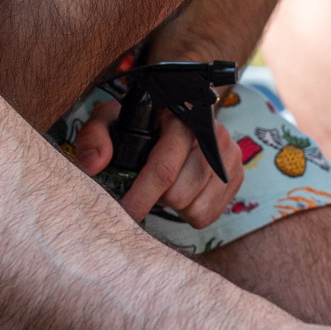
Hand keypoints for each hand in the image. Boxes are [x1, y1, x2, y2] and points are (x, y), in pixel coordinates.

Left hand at [70, 102, 244, 226]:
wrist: (172, 118)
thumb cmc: (137, 123)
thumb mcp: (110, 120)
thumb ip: (95, 136)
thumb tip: (94, 165)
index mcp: (181, 115)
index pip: (163, 168)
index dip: (140, 195)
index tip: (123, 211)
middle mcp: (213, 131)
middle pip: (178, 192)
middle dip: (154, 198)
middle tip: (144, 187)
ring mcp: (229, 154)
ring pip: (194, 206)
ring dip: (172, 204)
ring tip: (164, 185)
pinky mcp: (236, 175)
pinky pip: (208, 214)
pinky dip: (189, 211)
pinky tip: (182, 192)